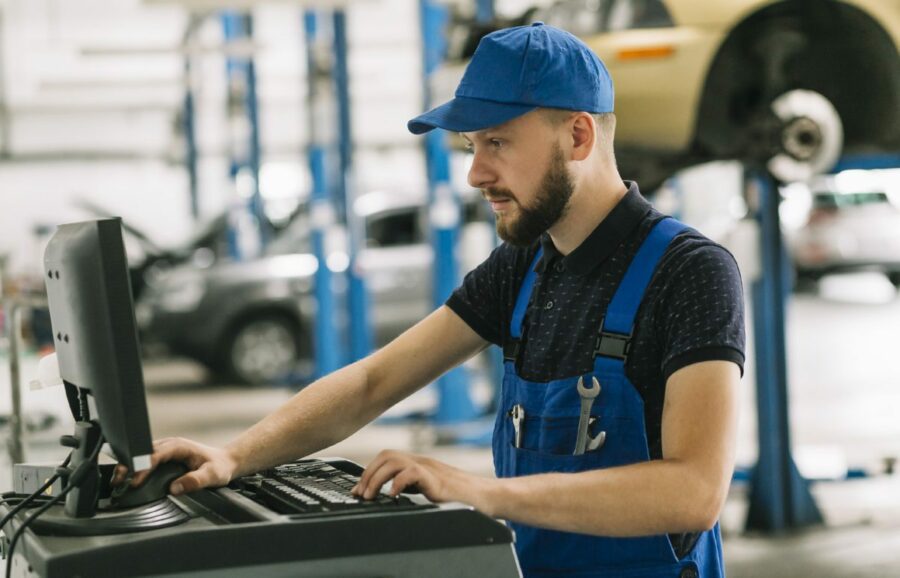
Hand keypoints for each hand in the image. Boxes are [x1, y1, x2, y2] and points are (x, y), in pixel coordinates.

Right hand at [111, 437, 239, 495]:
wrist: (225, 462)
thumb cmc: (219, 467)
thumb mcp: (212, 475)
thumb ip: (195, 481)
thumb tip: (175, 488)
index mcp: (179, 446)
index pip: (155, 455)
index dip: (143, 467)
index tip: (134, 481)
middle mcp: (170, 445)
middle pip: (143, 452)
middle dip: (129, 465)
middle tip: (117, 481)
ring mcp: (165, 450)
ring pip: (141, 455)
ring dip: (129, 466)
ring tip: (116, 482)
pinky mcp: (163, 457)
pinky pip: (145, 460)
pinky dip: (134, 468)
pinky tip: (126, 480)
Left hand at [351, 450, 497, 514]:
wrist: (486, 497)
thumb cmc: (461, 496)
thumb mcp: (429, 489)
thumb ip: (412, 487)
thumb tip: (389, 493)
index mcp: (419, 463)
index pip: (387, 458)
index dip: (368, 472)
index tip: (358, 490)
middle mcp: (422, 462)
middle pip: (386, 455)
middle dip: (368, 474)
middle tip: (361, 494)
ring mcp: (429, 469)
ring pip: (394, 461)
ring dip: (377, 478)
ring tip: (371, 495)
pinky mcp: (437, 480)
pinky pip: (412, 473)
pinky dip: (398, 483)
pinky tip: (393, 496)